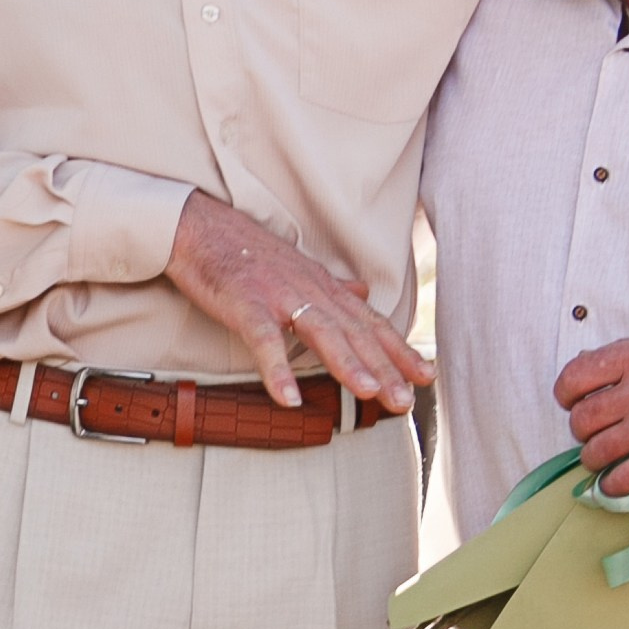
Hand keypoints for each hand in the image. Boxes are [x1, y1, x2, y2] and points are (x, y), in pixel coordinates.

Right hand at [165, 190, 432, 412]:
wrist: (201, 227)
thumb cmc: (248, 253)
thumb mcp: (299, 269)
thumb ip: (333, 288)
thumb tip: (364, 294)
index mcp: (324, 288)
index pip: (370, 323)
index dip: (399, 350)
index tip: (427, 376)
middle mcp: (310, 291)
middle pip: (354, 333)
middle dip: (384, 367)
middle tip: (406, 401)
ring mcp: (278, 295)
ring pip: (320, 332)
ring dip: (346, 363)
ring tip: (369, 393)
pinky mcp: (244, 303)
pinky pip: (264, 339)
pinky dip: (277, 368)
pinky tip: (289, 398)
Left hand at [554, 331, 628, 496]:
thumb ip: (627, 354)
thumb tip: (586, 367)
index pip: (574, 378)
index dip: (566, 396)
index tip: (572, 404)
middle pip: (581, 420)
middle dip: (582, 431)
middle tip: (596, 433)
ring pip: (596, 452)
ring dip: (595, 460)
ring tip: (606, 458)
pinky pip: (623, 479)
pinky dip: (612, 486)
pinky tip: (617, 482)